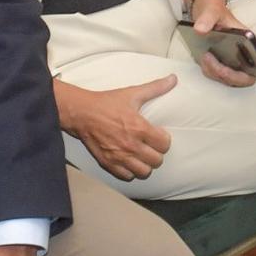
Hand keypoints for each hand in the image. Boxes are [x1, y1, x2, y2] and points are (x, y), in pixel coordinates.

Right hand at [60, 76, 175, 179]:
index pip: (164, 144)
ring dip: (145, 165)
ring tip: (142, 156)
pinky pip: (126, 177)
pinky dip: (130, 171)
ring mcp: (119, 157)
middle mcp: (131, 145)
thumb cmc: (106, 103)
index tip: (158, 135)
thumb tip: (173, 79)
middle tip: (151, 146)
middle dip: (156, 153)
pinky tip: (129, 161)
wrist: (82, 113)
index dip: (164, 140)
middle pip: (157, 161)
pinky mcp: (108, 163)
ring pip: (144, 172)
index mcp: (139, 128)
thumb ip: (155, 88)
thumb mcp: (132, 93)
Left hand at [189, 0, 255, 93]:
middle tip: (210, 60)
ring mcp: (233, 60)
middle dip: (228, 75)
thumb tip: (200, 30)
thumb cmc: (214, 10)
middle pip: (244, 76)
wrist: (204, 10)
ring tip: (204, 57)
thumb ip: (207, 18)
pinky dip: (210, 72)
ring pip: (229, 78)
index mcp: (249, 41)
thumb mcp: (211, 10)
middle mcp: (244, 53)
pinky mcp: (222, 63)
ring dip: (216, 73)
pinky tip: (204, 59)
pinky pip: (219, 76)